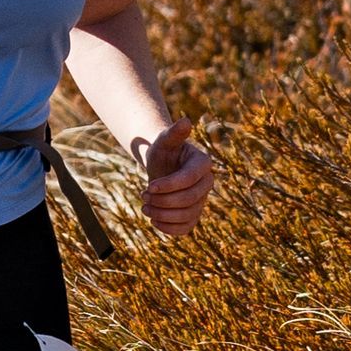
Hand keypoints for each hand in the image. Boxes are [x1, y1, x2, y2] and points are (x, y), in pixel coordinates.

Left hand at [135, 118, 213, 237]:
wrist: (162, 168)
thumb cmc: (163, 152)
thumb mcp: (164, 141)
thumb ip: (173, 133)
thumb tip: (186, 121)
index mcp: (203, 163)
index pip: (189, 179)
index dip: (169, 186)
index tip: (149, 187)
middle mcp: (207, 183)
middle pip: (189, 200)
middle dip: (163, 200)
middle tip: (144, 196)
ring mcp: (201, 201)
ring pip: (187, 216)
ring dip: (163, 215)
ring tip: (145, 207)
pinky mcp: (193, 216)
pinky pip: (186, 228)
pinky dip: (169, 228)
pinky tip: (154, 220)